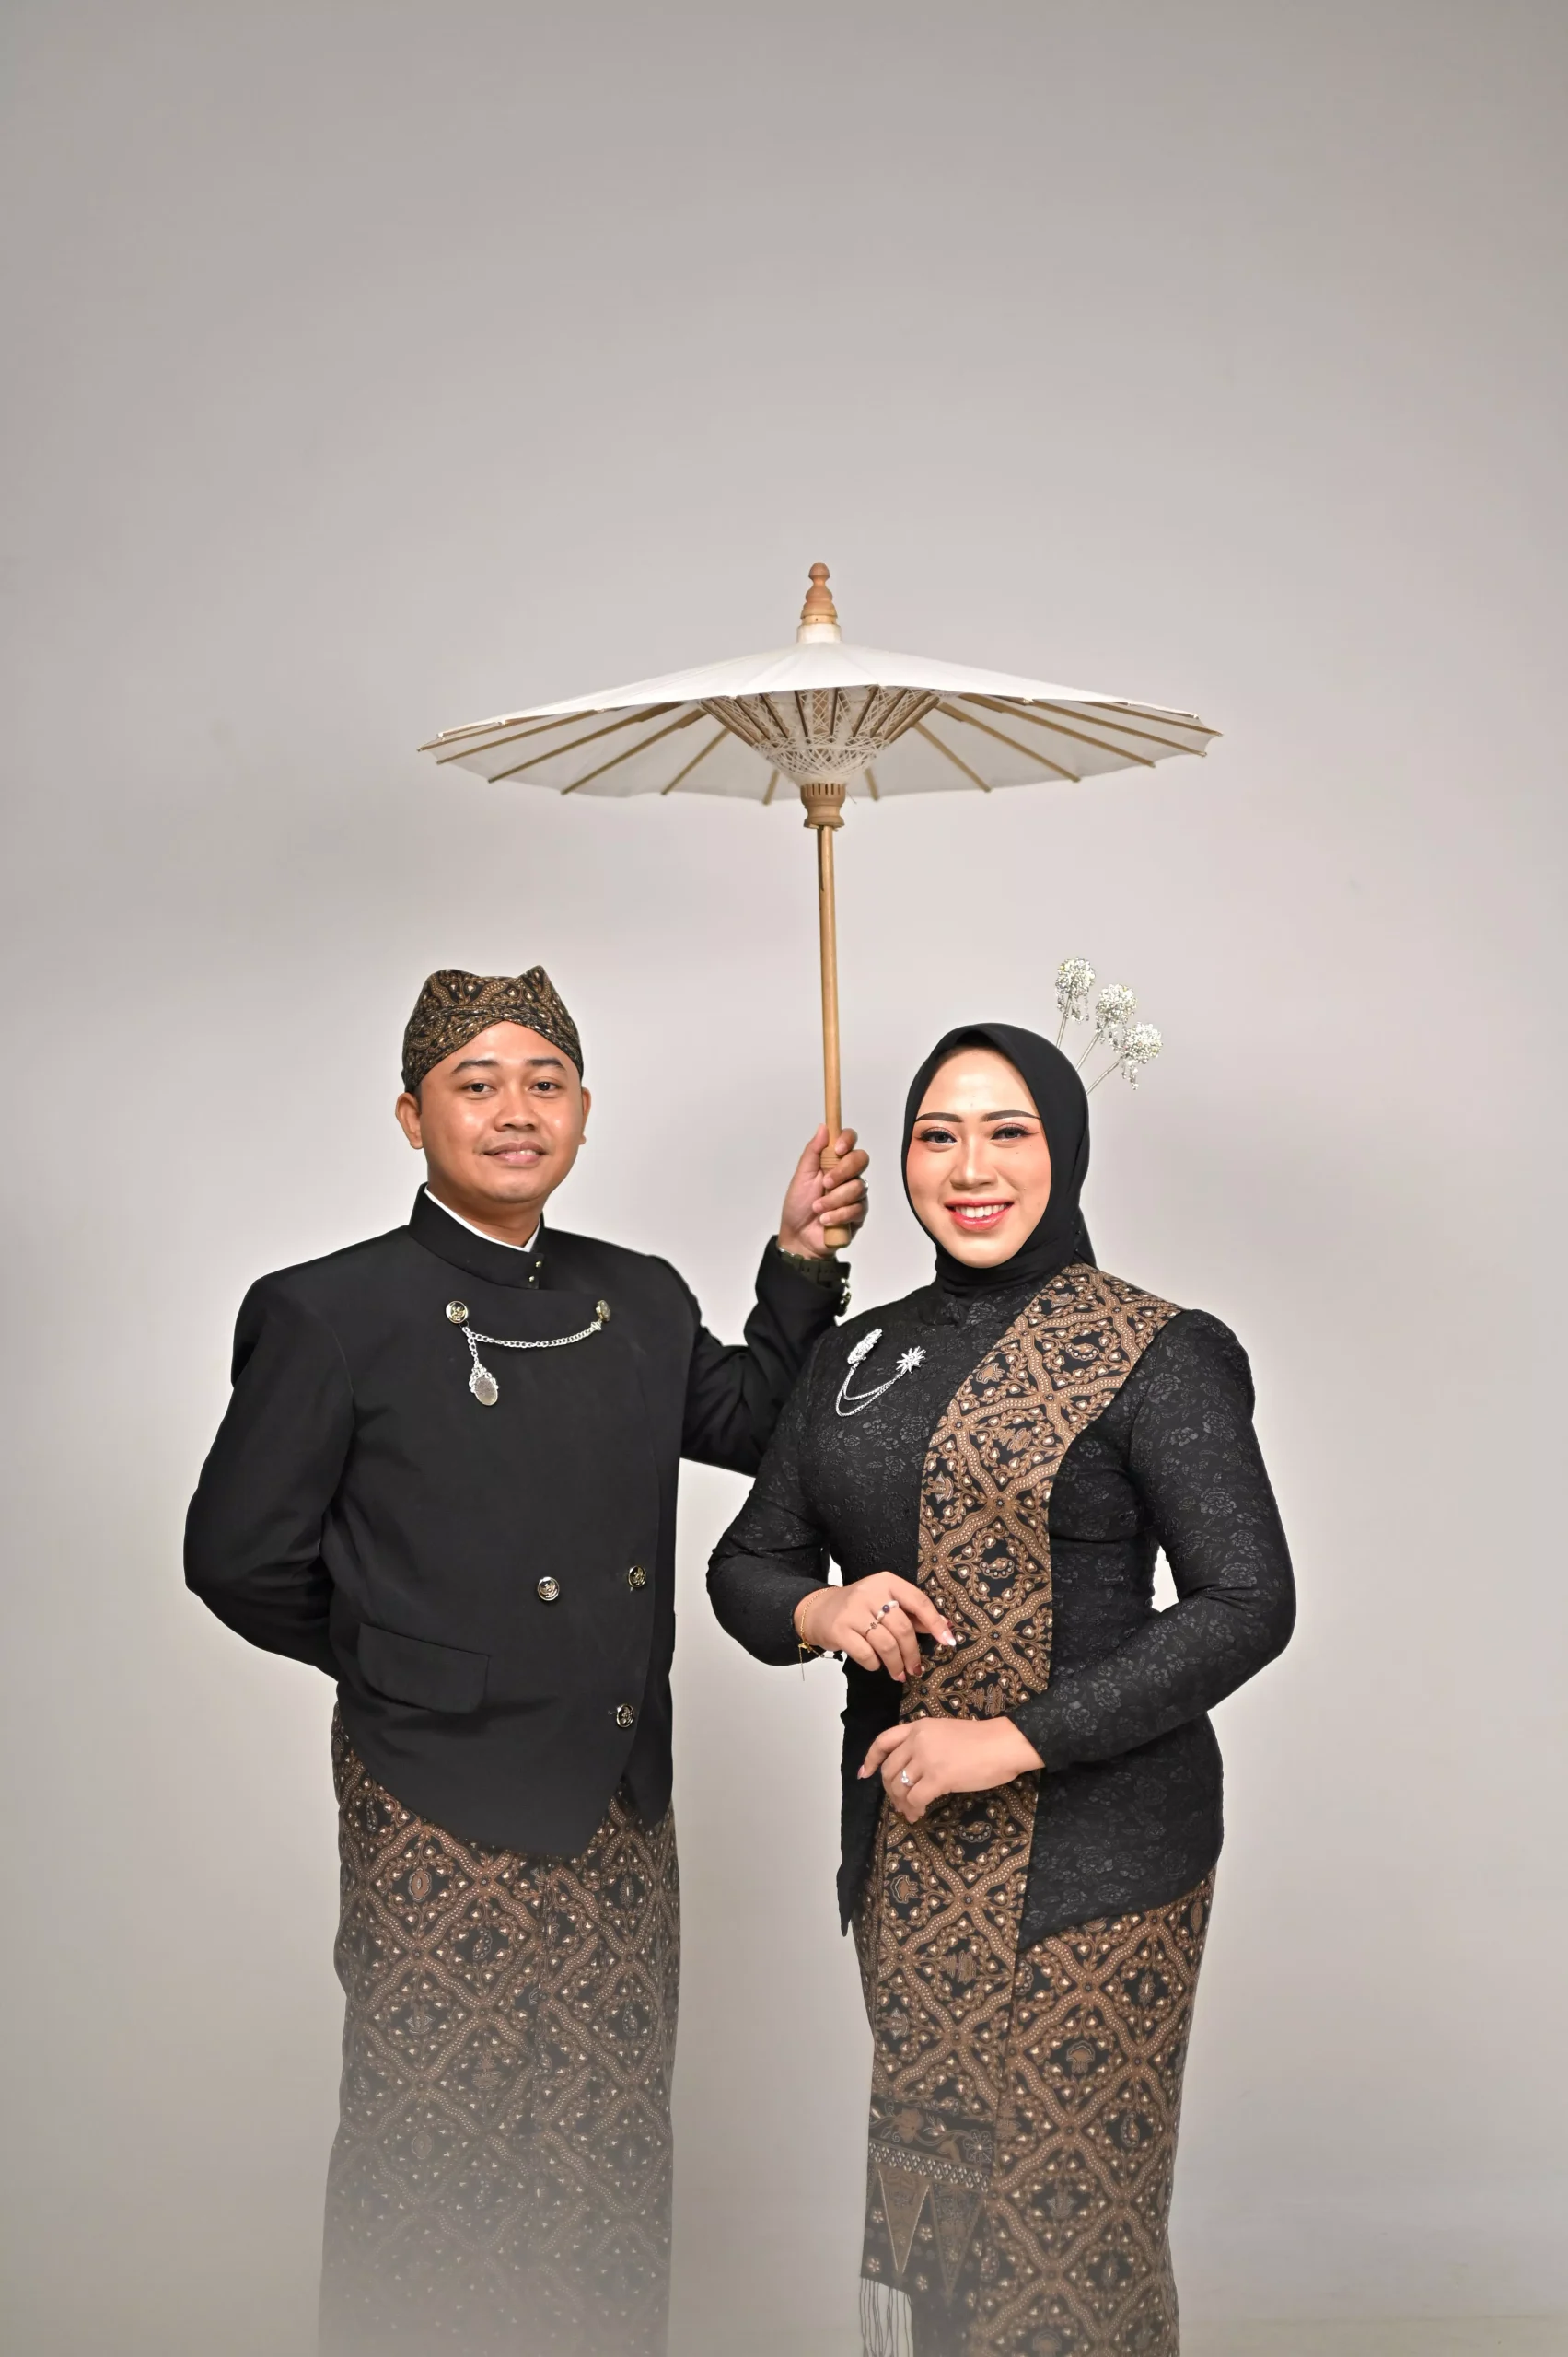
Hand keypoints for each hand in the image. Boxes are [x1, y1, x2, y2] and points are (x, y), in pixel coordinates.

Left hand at [777, 1124, 868, 1258]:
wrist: (798, 1237)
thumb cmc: (798, 1205)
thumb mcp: (801, 1176)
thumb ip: (812, 1152)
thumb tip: (823, 1127)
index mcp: (833, 1162)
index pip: (849, 1141)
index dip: (847, 1140)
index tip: (837, 1149)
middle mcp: (848, 1175)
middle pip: (861, 1160)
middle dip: (842, 1172)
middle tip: (825, 1184)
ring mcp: (856, 1194)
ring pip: (858, 1187)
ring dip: (834, 1200)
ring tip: (818, 1209)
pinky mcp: (859, 1214)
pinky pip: (857, 1208)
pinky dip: (838, 1215)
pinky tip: (825, 1220)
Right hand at [794, 1573, 956, 1683]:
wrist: (819, 1610)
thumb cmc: (859, 1608)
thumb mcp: (885, 1602)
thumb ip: (911, 1613)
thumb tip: (944, 1627)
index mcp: (887, 1582)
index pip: (918, 1601)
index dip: (935, 1623)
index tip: (948, 1641)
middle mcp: (870, 1592)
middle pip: (902, 1628)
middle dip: (912, 1653)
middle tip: (915, 1668)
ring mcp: (853, 1611)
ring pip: (886, 1644)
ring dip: (896, 1664)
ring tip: (899, 1674)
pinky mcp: (839, 1630)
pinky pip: (866, 1653)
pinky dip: (875, 1664)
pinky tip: (876, 1665)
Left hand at [860, 1716, 1043, 1820]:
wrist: (1003, 1744)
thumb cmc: (981, 1740)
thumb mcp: (945, 1732)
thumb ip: (926, 1745)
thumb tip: (913, 1770)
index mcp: (919, 1727)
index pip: (883, 1740)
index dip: (871, 1759)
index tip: (865, 1773)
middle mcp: (917, 1740)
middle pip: (889, 1769)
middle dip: (889, 1789)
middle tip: (898, 1802)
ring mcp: (926, 1758)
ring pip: (899, 1786)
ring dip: (901, 1803)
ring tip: (910, 1812)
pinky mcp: (938, 1777)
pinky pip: (915, 1798)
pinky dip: (913, 1810)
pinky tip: (919, 1814)